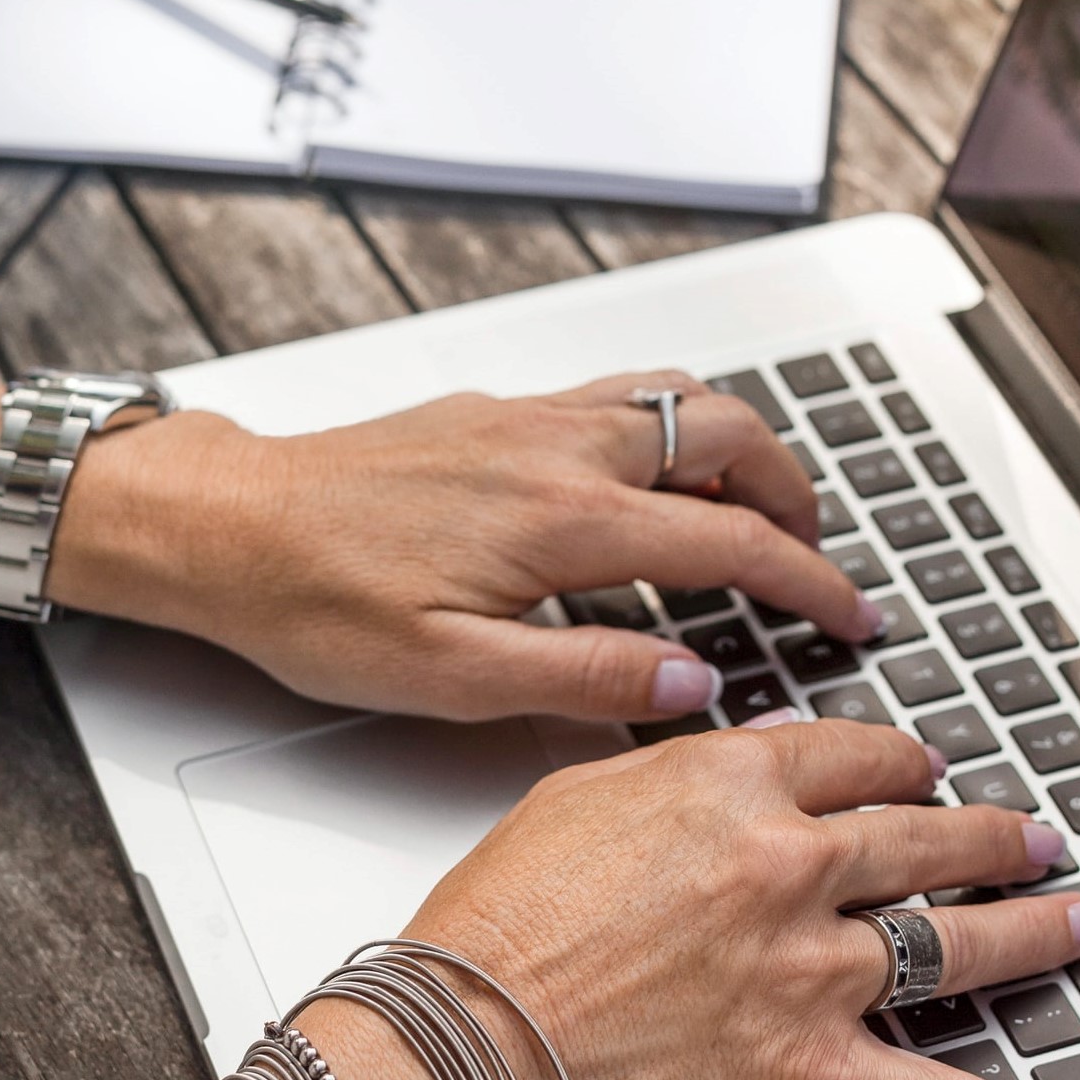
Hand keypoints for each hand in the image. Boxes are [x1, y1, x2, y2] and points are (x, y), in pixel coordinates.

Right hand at [2, 716, 1079, 1079]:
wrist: (467, 1044)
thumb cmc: (499, 924)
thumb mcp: (580, 796)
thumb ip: (687, 771)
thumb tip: (755, 757)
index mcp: (735, 786)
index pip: (857, 756)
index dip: (898, 763)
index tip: (915, 772)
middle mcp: (793, 868)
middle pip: (927, 838)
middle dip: (991, 836)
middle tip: (1027, 838)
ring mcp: (813, 973)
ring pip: (959, 943)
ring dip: (1035, 931)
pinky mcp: (812, 1070)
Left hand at [51, 370, 882, 722]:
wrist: (226, 526)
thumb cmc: (316, 602)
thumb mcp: (452, 677)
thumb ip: (585, 679)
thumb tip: (690, 686)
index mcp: (561, 519)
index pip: (732, 542)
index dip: (809, 584)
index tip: (853, 616)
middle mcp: (557, 447)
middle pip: (729, 437)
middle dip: (797, 494)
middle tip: (817, 559)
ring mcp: (527, 415)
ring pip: (679, 399)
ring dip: (741, 449)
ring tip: (759, 510)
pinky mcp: (495, 410)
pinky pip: (620, 394)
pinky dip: (676, 426)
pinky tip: (657, 477)